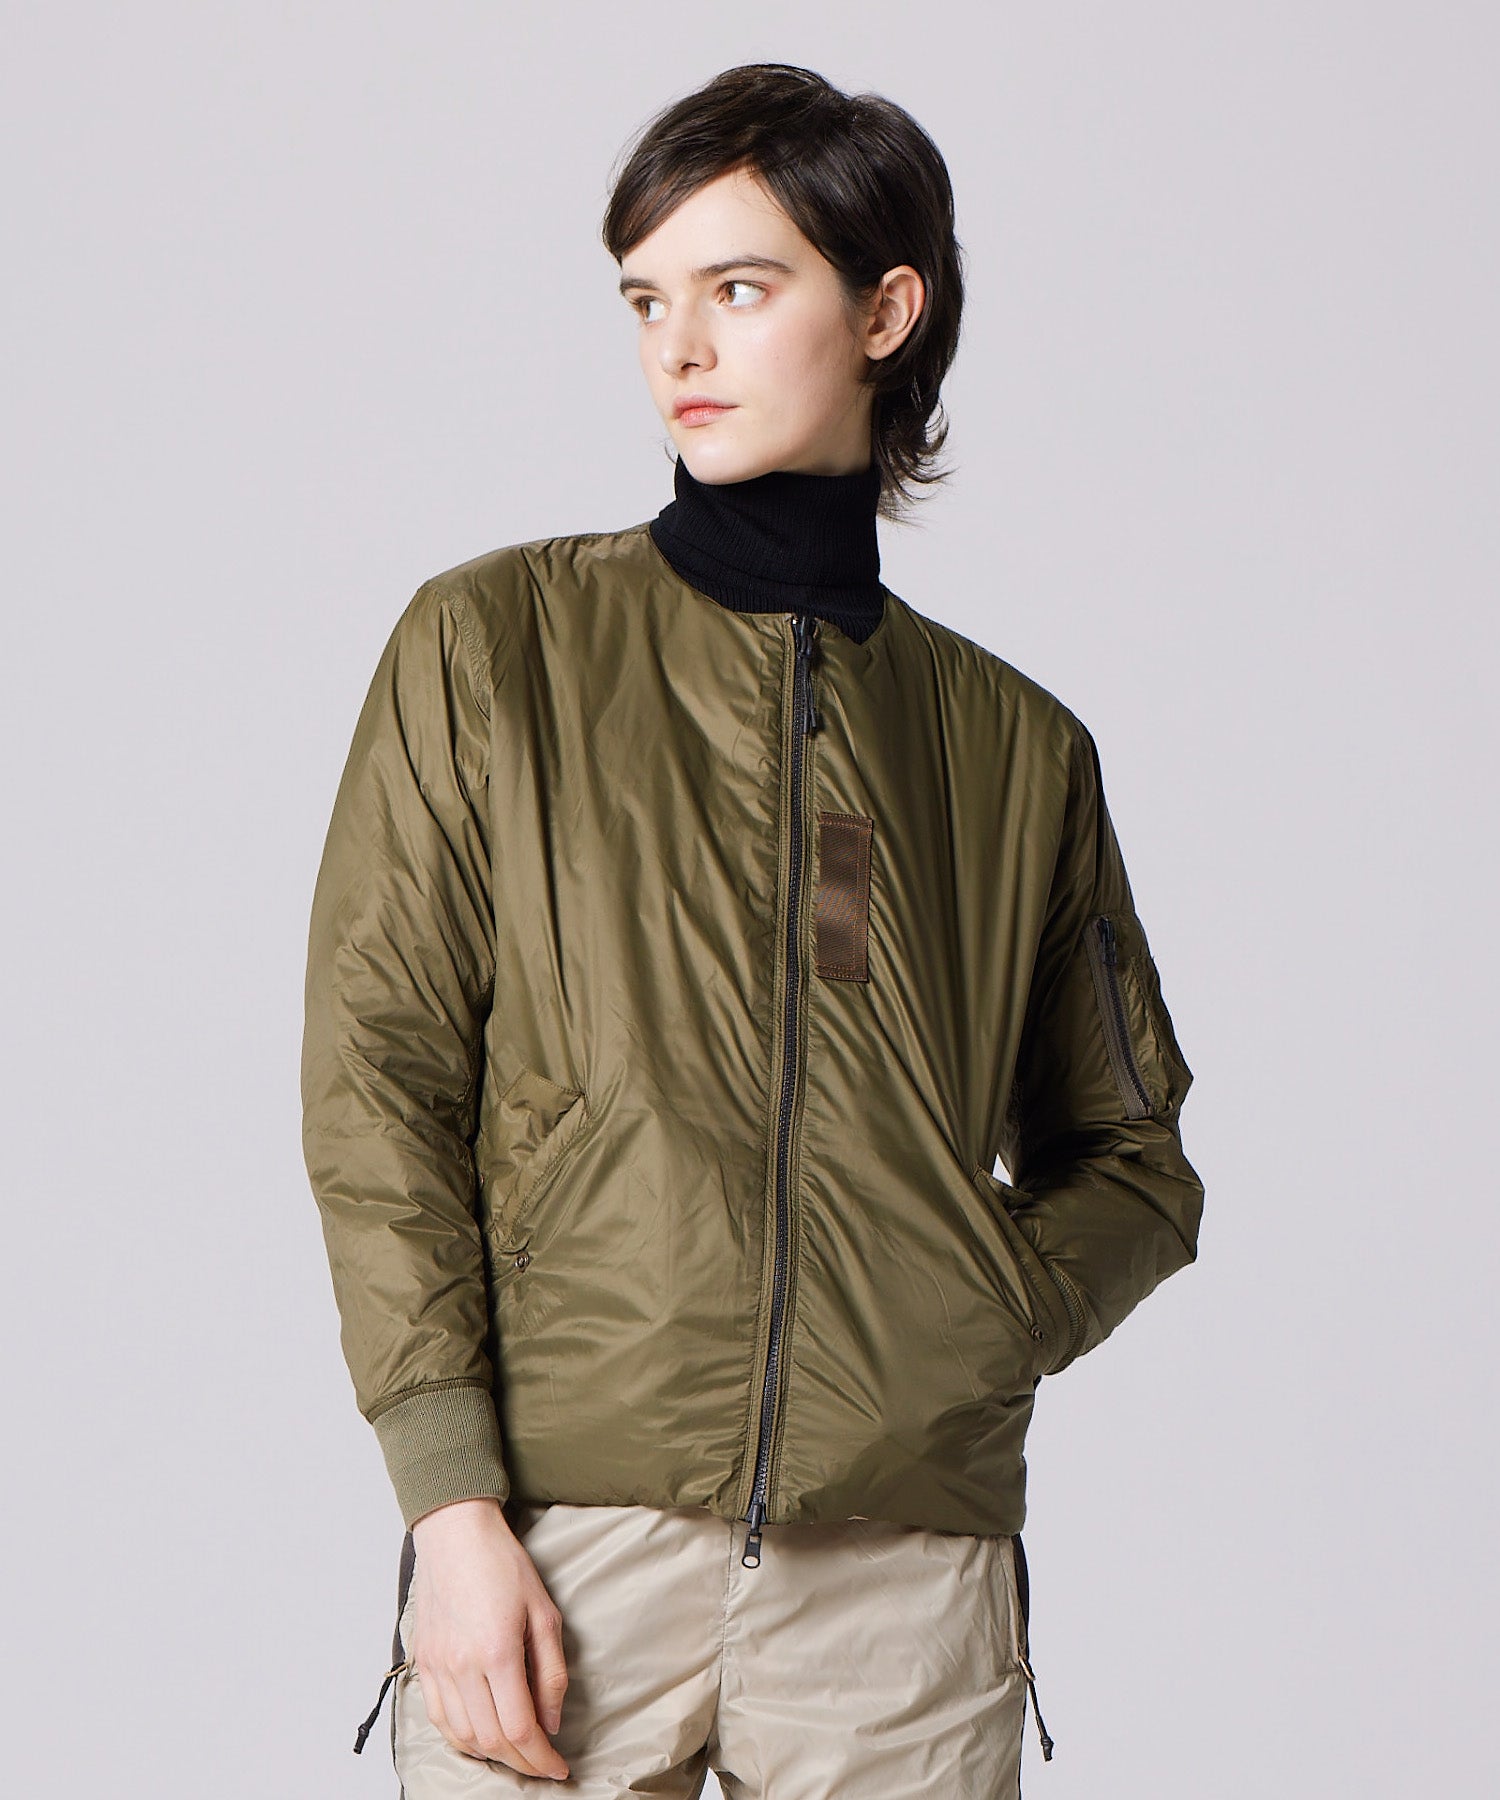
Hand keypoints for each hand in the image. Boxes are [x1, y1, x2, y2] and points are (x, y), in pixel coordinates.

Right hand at [406, 1497, 569, 1779]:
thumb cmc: (502, 1564)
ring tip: (516, 1753)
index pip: (520, 1728)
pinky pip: (439, 1719)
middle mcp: (462, 1665)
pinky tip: (480, 1737)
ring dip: (492, 1755)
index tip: (558, 1768)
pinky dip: (461, 1738)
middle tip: (542, 1764)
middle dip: (521, 1762)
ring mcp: (438, 1666)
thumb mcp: (544, 1612)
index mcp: (497, 1651)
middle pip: (491, 1740)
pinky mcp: (423, 1662)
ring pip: (462, 1736)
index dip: (541, 1758)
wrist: (456, 1534)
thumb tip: (551, 1721)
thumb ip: (550, 1672)